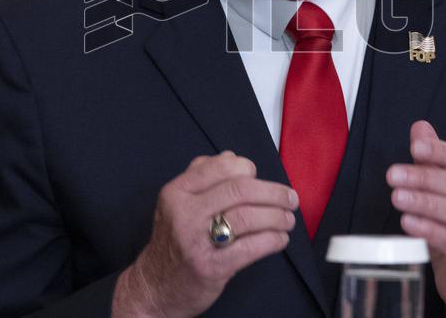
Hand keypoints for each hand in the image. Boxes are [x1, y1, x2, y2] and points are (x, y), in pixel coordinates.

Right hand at [112, 151, 298, 316]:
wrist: (156, 288)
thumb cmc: (174, 242)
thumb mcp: (176, 203)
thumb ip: (202, 177)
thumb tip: (232, 156)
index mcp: (177, 192)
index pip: (220, 167)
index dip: (248, 168)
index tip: (261, 177)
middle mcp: (184, 213)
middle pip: (239, 190)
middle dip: (272, 192)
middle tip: (290, 198)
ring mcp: (196, 241)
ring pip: (247, 217)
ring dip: (276, 217)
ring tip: (287, 219)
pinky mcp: (211, 267)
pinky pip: (251, 247)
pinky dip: (272, 240)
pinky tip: (279, 238)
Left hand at [387, 121, 445, 317]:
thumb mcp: (445, 193)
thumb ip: (434, 160)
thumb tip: (420, 129)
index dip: (441, 152)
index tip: (415, 148)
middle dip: (423, 178)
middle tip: (394, 174)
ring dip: (423, 202)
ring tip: (397, 197)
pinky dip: (429, 230)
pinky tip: (409, 223)